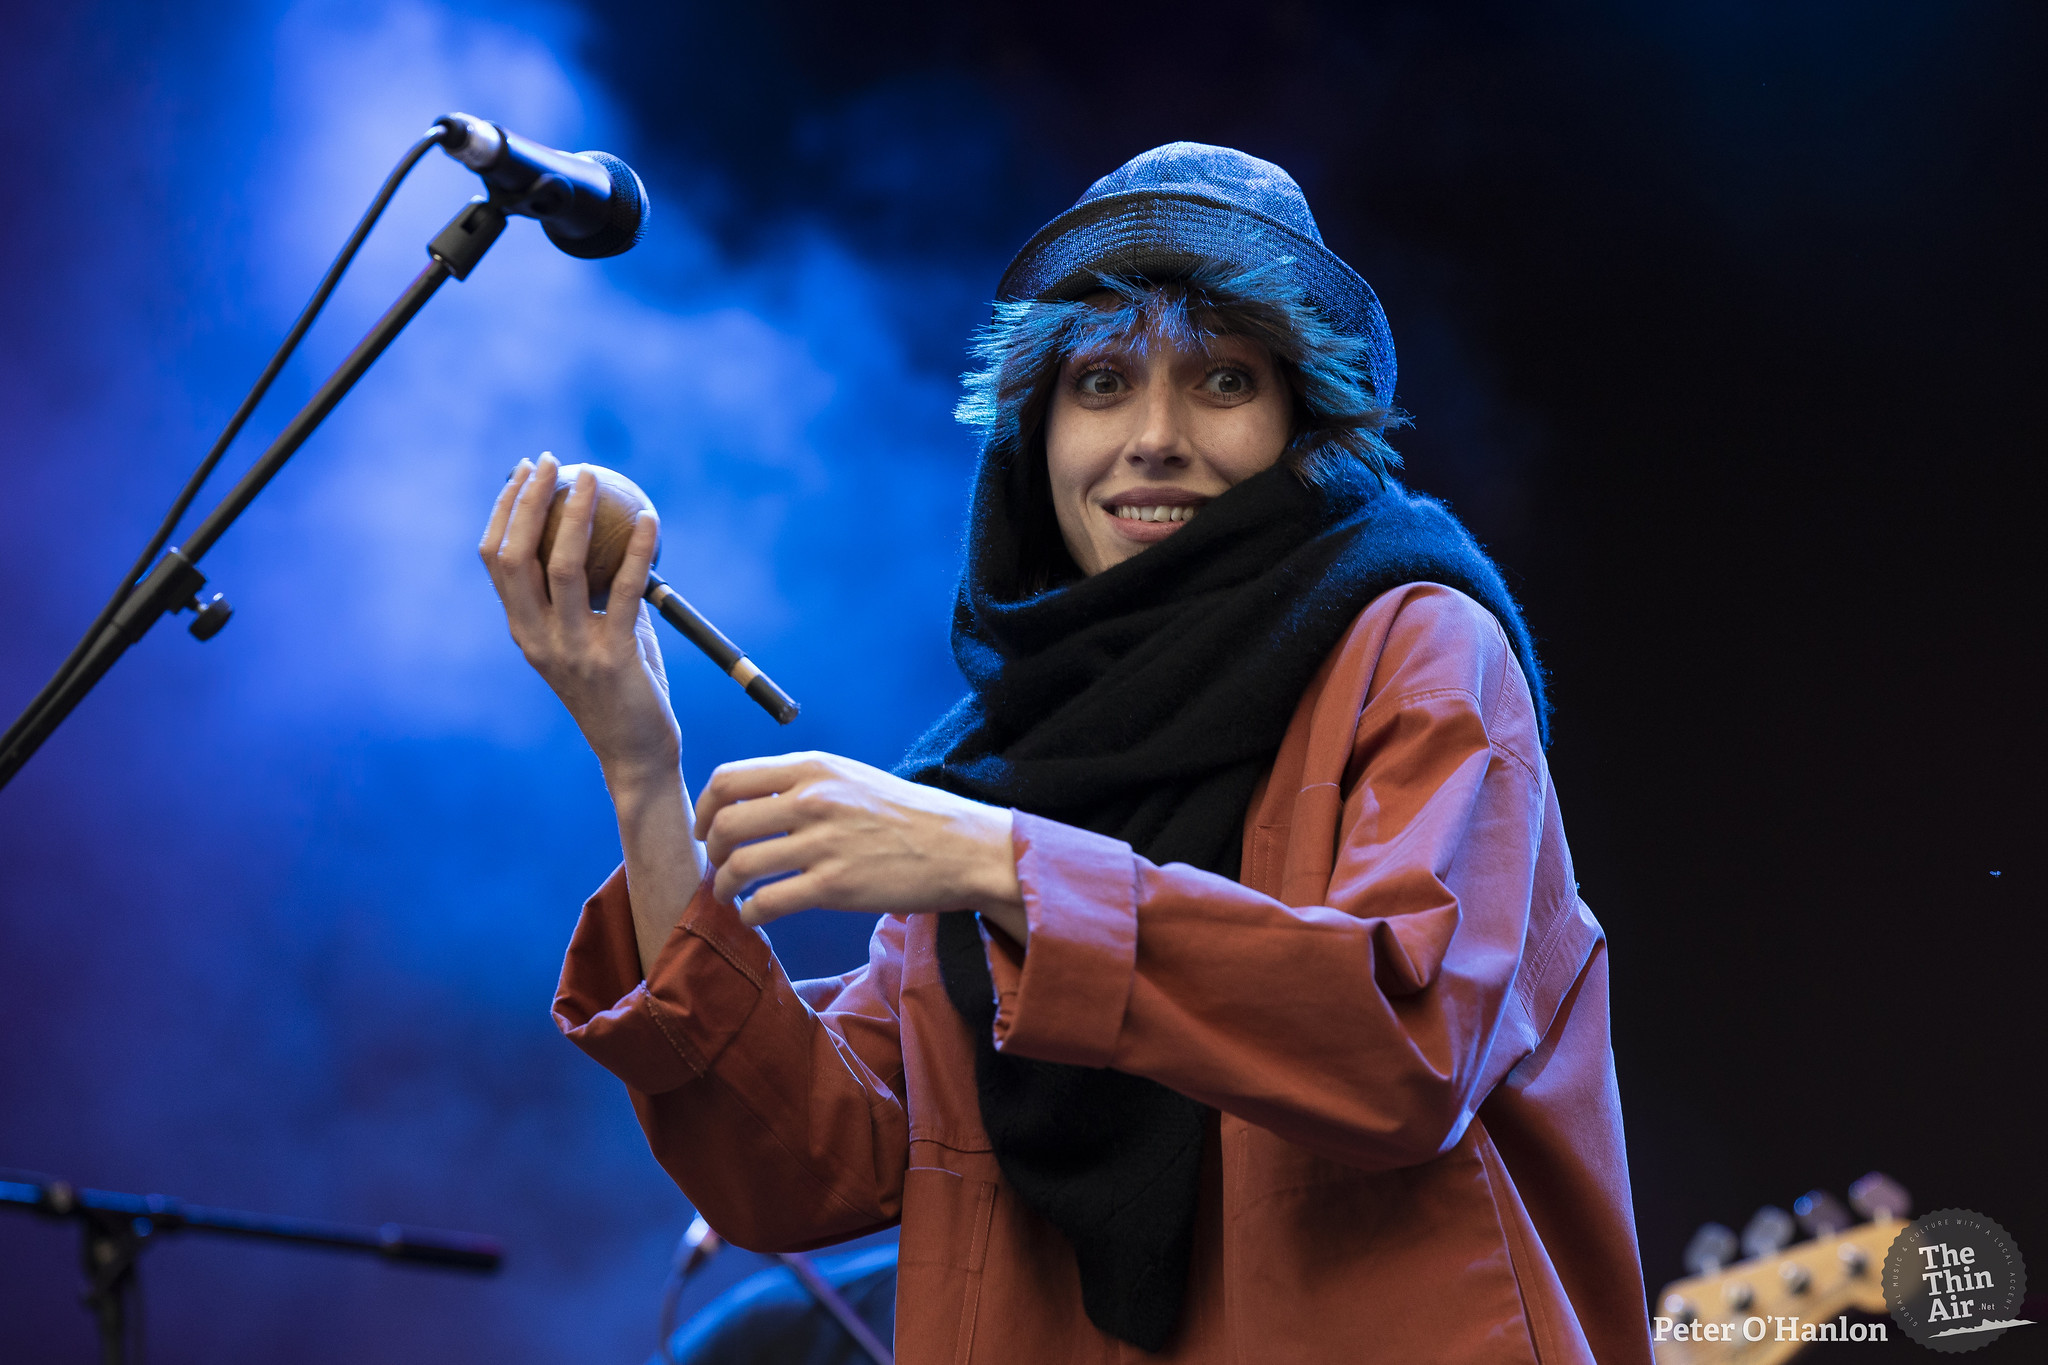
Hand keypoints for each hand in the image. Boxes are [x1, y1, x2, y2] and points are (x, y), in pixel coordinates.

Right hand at [479, 455, 679, 785]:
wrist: (636, 754)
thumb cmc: (620, 691)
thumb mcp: (593, 638)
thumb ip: (592, 595)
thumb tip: (611, 532)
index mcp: (523, 631)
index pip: (497, 560)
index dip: (505, 510)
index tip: (523, 471)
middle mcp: (536, 638)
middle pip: (516, 556)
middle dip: (527, 500)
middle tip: (550, 460)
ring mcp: (571, 650)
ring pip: (560, 567)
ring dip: (575, 514)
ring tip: (591, 478)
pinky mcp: (612, 658)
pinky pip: (624, 590)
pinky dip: (636, 549)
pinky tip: (651, 521)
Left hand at [694, 753, 1026, 942]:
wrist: (963, 846)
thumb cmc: (909, 815)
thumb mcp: (853, 777)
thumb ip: (805, 784)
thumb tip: (756, 804)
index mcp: (813, 768)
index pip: (729, 779)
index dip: (705, 808)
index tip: (708, 829)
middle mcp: (812, 800)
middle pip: (726, 824)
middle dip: (712, 851)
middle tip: (719, 866)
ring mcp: (823, 843)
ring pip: (740, 866)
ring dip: (724, 886)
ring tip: (730, 895)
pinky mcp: (835, 886)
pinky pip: (768, 902)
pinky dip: (750, 913)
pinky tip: (754, 916)